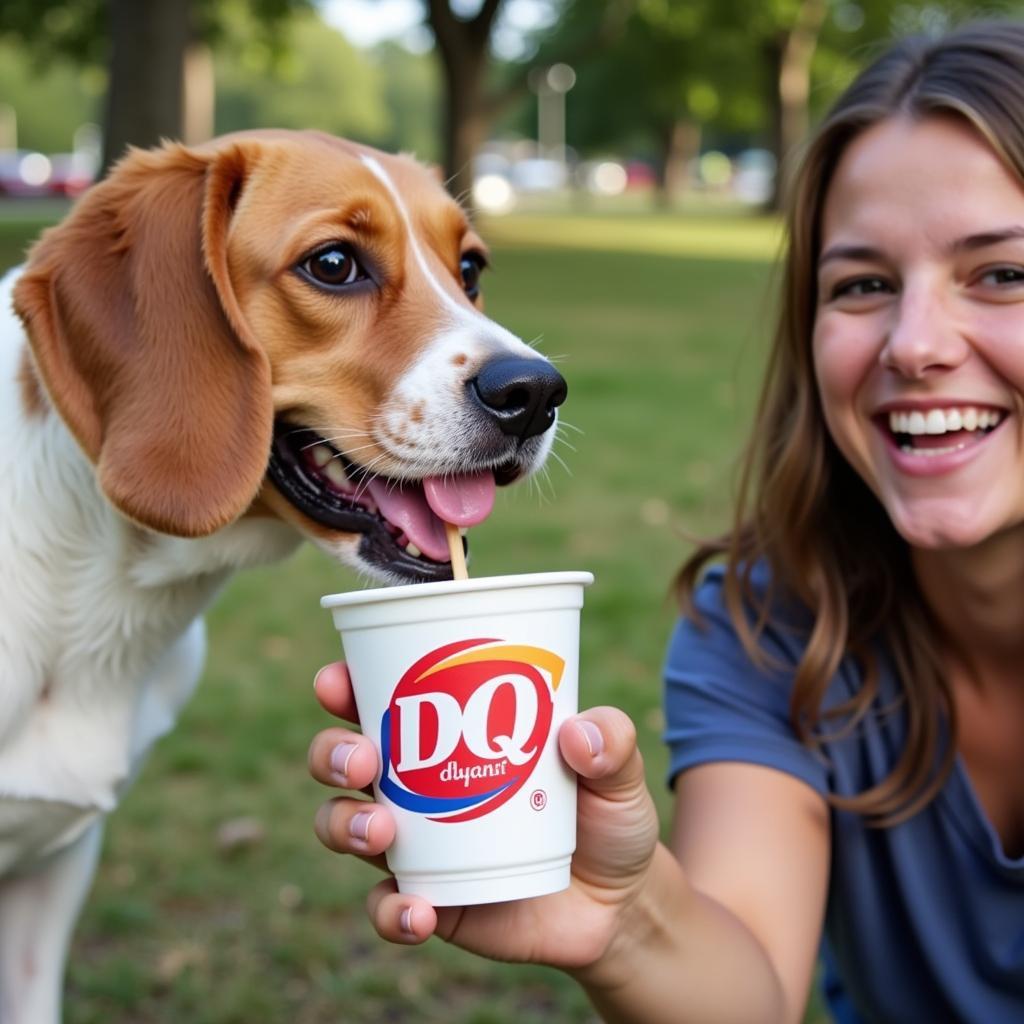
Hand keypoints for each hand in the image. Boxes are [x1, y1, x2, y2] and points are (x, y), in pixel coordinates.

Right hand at [309, 661, 659, 971]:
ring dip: (344, 825)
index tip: (338, 680)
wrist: (617, 903)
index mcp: (447, 734)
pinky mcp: (429, 900)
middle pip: (341, 759)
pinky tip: (419, 910)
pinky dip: (391, 911)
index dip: (344, 685)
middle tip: (361, 760)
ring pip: (343, 827)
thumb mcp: (618, 771)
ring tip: (380, 833)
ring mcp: (416, 845)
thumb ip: (612, 741)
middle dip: (332, 752)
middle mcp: (417, 785)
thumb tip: (578, 734)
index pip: (379, 697)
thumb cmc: (604, 814)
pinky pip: (387, 907)